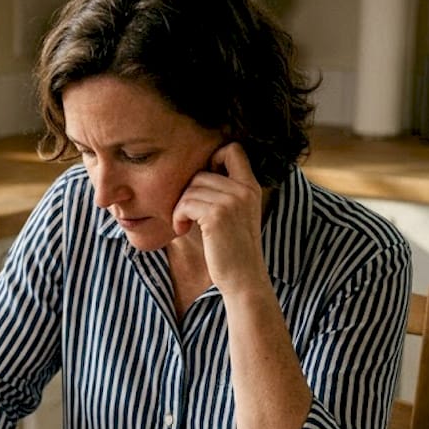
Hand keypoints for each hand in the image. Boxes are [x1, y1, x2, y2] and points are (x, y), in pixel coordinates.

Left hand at [172, 142, 267, 292]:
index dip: (212, 158)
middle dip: (188, 193)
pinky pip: (185, 203)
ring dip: (180, 208)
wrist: (244, 279)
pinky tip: (182, 230)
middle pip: (201, 172)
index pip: (232, 149)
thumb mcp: (236, 215)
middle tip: (187, 215)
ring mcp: (232, 201)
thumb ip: (224, 191)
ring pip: (190, 188)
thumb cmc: (233, 250)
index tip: (203, 184)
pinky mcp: (217, 215)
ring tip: (184, 225)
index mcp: (251, 186)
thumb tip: (193, 174)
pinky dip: (177, 217)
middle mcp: (244, 189)